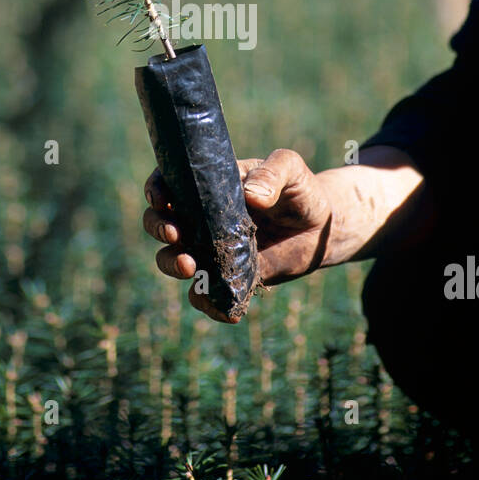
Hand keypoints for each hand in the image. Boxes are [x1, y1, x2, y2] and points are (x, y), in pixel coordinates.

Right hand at [143, 148, 332, 322]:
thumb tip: (251, 196)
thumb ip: (272, 175)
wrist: (322, 227)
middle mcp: (201, 219)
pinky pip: (208, 295)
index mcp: (208, 187)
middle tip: (175, 234)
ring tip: (191, 267)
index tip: (162, 200)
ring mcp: (212, 250)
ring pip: (173, 260)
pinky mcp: (229, 278)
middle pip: (160, 223)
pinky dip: (209, 305)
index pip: (169, 184)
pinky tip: (226, 310)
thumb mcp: (290, 169)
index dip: (156, 191)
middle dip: (157, 229)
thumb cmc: (300, 189)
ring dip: (172, 265)